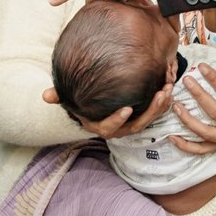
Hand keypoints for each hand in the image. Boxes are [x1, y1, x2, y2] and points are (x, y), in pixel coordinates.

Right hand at [41, 82, 171, 138]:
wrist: (102, 96)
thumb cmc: (86, 98)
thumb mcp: (74, 97)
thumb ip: (60, 95)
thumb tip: (45, 96)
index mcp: (100, 125)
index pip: (108, 129)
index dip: (117, 120)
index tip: (127, 108)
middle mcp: (118, 128)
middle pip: (135, 126)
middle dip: (149, 112)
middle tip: (159, 95)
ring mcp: (132, 123)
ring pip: (149, 119)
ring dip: (160, 106)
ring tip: (167, 89)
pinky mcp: (144, 115)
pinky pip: (157, 112)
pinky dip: (165, 102)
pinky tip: (170, 86)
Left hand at [169, 63, 215, 155]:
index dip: (215, 80)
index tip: (202, 67)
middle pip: (214, 113)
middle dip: (198, 96)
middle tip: (186, 80)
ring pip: (205, 133)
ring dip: (188, 121)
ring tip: (176, 106)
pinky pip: (203, 150)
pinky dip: (187, 146)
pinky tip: (173, 137)